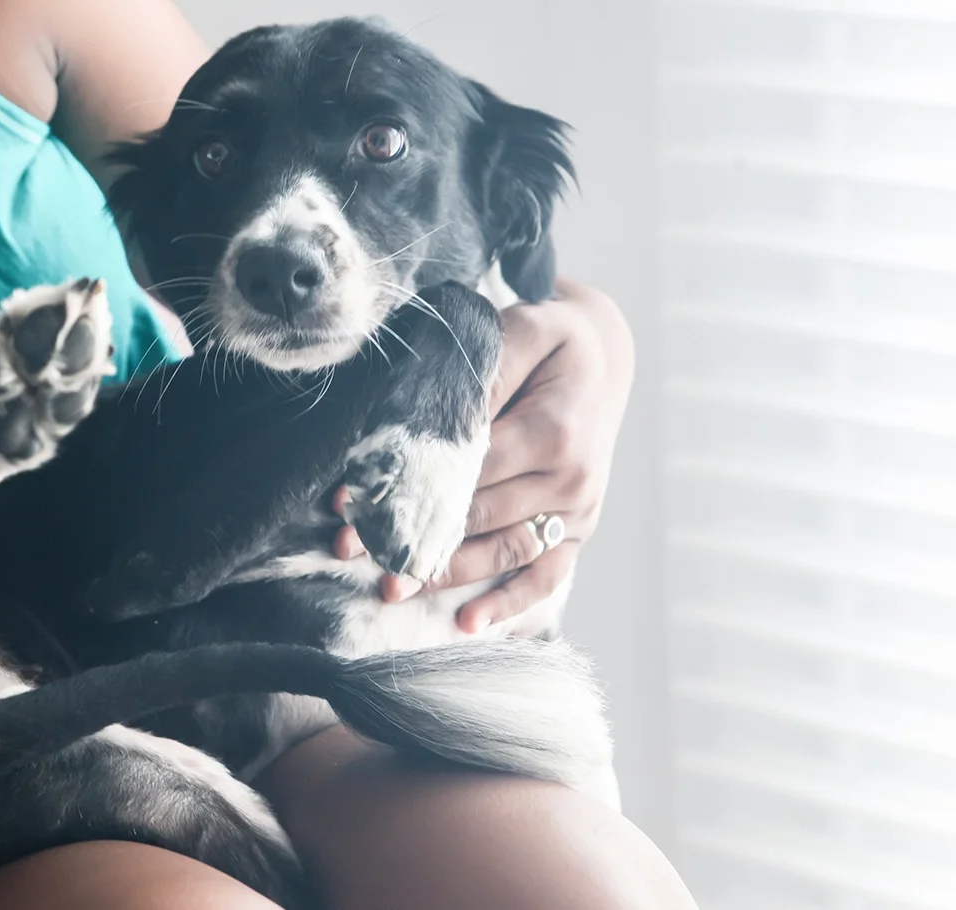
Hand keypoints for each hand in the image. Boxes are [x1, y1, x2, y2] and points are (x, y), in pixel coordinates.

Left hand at [334, 280, 633, 633]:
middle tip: (351, 551)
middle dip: (412, 534)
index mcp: (553, 431)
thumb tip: (440, 418)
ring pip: (502, 551)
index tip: (353, 504)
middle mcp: (571, 479)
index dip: (409, 487)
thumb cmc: (550, 342)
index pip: (469, 470)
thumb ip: (484, 374)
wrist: (604, 358)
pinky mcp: (580, 528)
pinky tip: (468, 624)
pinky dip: (510, 604)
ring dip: (443, 574)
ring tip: (389, 589)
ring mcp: (579, 509)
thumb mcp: (521, 331)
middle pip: (477, 516)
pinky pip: (547, 575)